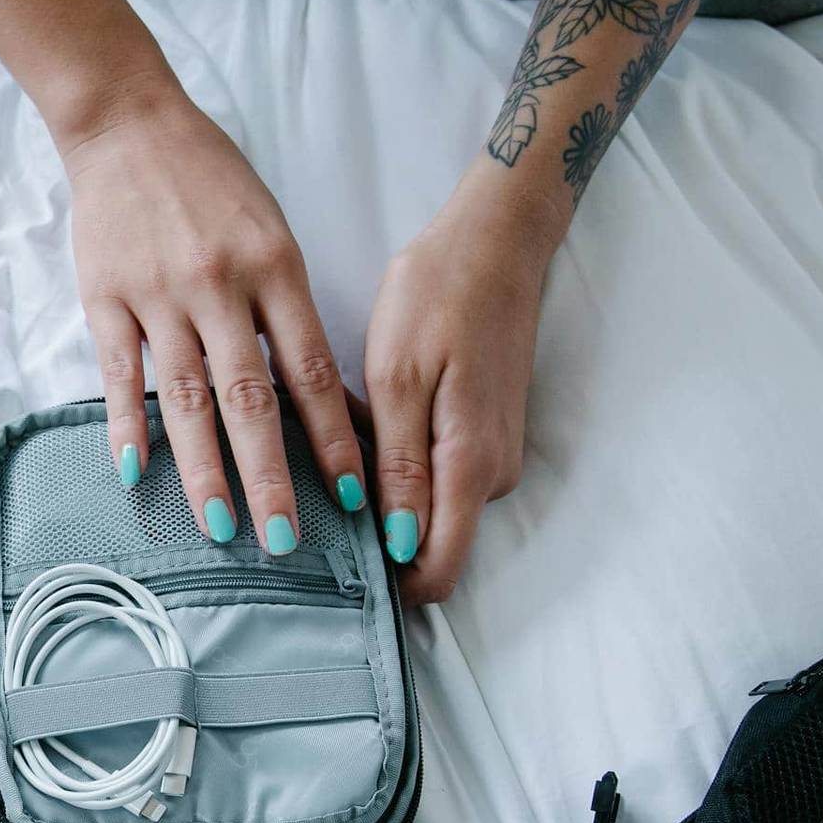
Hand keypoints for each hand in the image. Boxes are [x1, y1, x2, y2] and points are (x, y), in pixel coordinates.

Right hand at [61, 86, 365, 552]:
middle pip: (250, 399)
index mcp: (272, 267)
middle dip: (271, 476)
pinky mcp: (105, 298)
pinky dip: (126, 426)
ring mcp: (158, 295)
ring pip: (184, 399)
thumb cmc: (210, 179)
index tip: (350, 495)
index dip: (332, 437)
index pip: (311, 369)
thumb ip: (283, 306)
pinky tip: (137, 475)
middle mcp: (218, 286)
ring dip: (204, 469)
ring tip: (219, 527)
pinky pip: (119, 375)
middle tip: (286, 539)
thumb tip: (308, 393)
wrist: (127, 124)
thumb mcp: (270, 228)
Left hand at [360, 159, 566, 602]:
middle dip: (374, 525)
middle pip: (428, 543)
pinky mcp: (486, 433)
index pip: (437, 570)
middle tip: (327, 469)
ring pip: (428, 505)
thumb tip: (400, 545)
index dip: (388, 581)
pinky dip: (399, 455)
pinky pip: (436, 471)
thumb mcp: (399, 379)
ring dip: (384, 485)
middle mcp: (491, 474)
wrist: (495, 241)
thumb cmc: (439, 297)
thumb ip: (400, 468)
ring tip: (351, 427)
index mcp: (468, 466)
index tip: (330, 556)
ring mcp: (493, 455)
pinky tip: (376, 410)